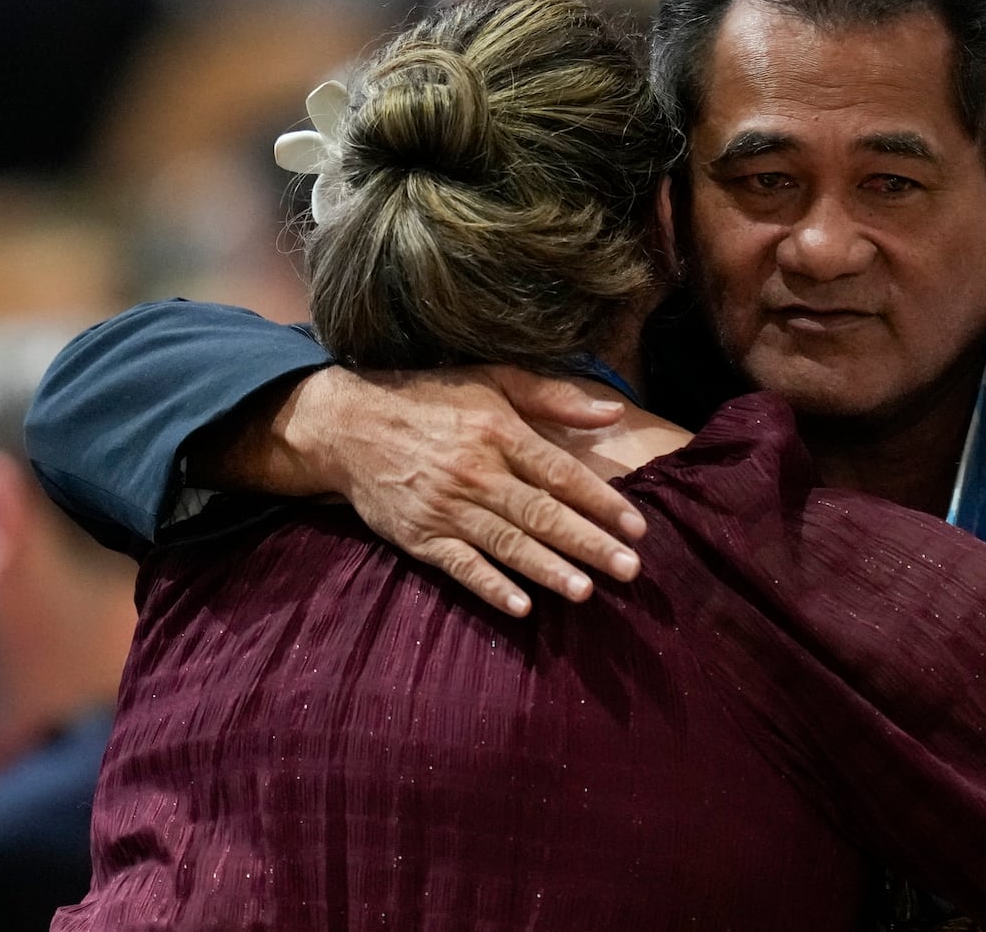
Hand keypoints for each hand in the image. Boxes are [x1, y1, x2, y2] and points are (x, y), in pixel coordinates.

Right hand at [275, 364, 647, 616]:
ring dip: (548, 570)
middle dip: (588, 544)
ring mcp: (447, 508)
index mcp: (499, 432)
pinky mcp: (420, 537)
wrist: (348, 425)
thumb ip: (554, 396)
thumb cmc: (431, 399)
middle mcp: (477, 473)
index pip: (561, 473)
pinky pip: (460, 566)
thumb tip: (613, 410)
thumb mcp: (492, 379)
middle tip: (629, 569)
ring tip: (586, 592)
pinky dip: (490, 587)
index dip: (601, 501)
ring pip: (507, 544)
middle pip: (541, 514)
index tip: (637, 527)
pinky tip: (520, 607)